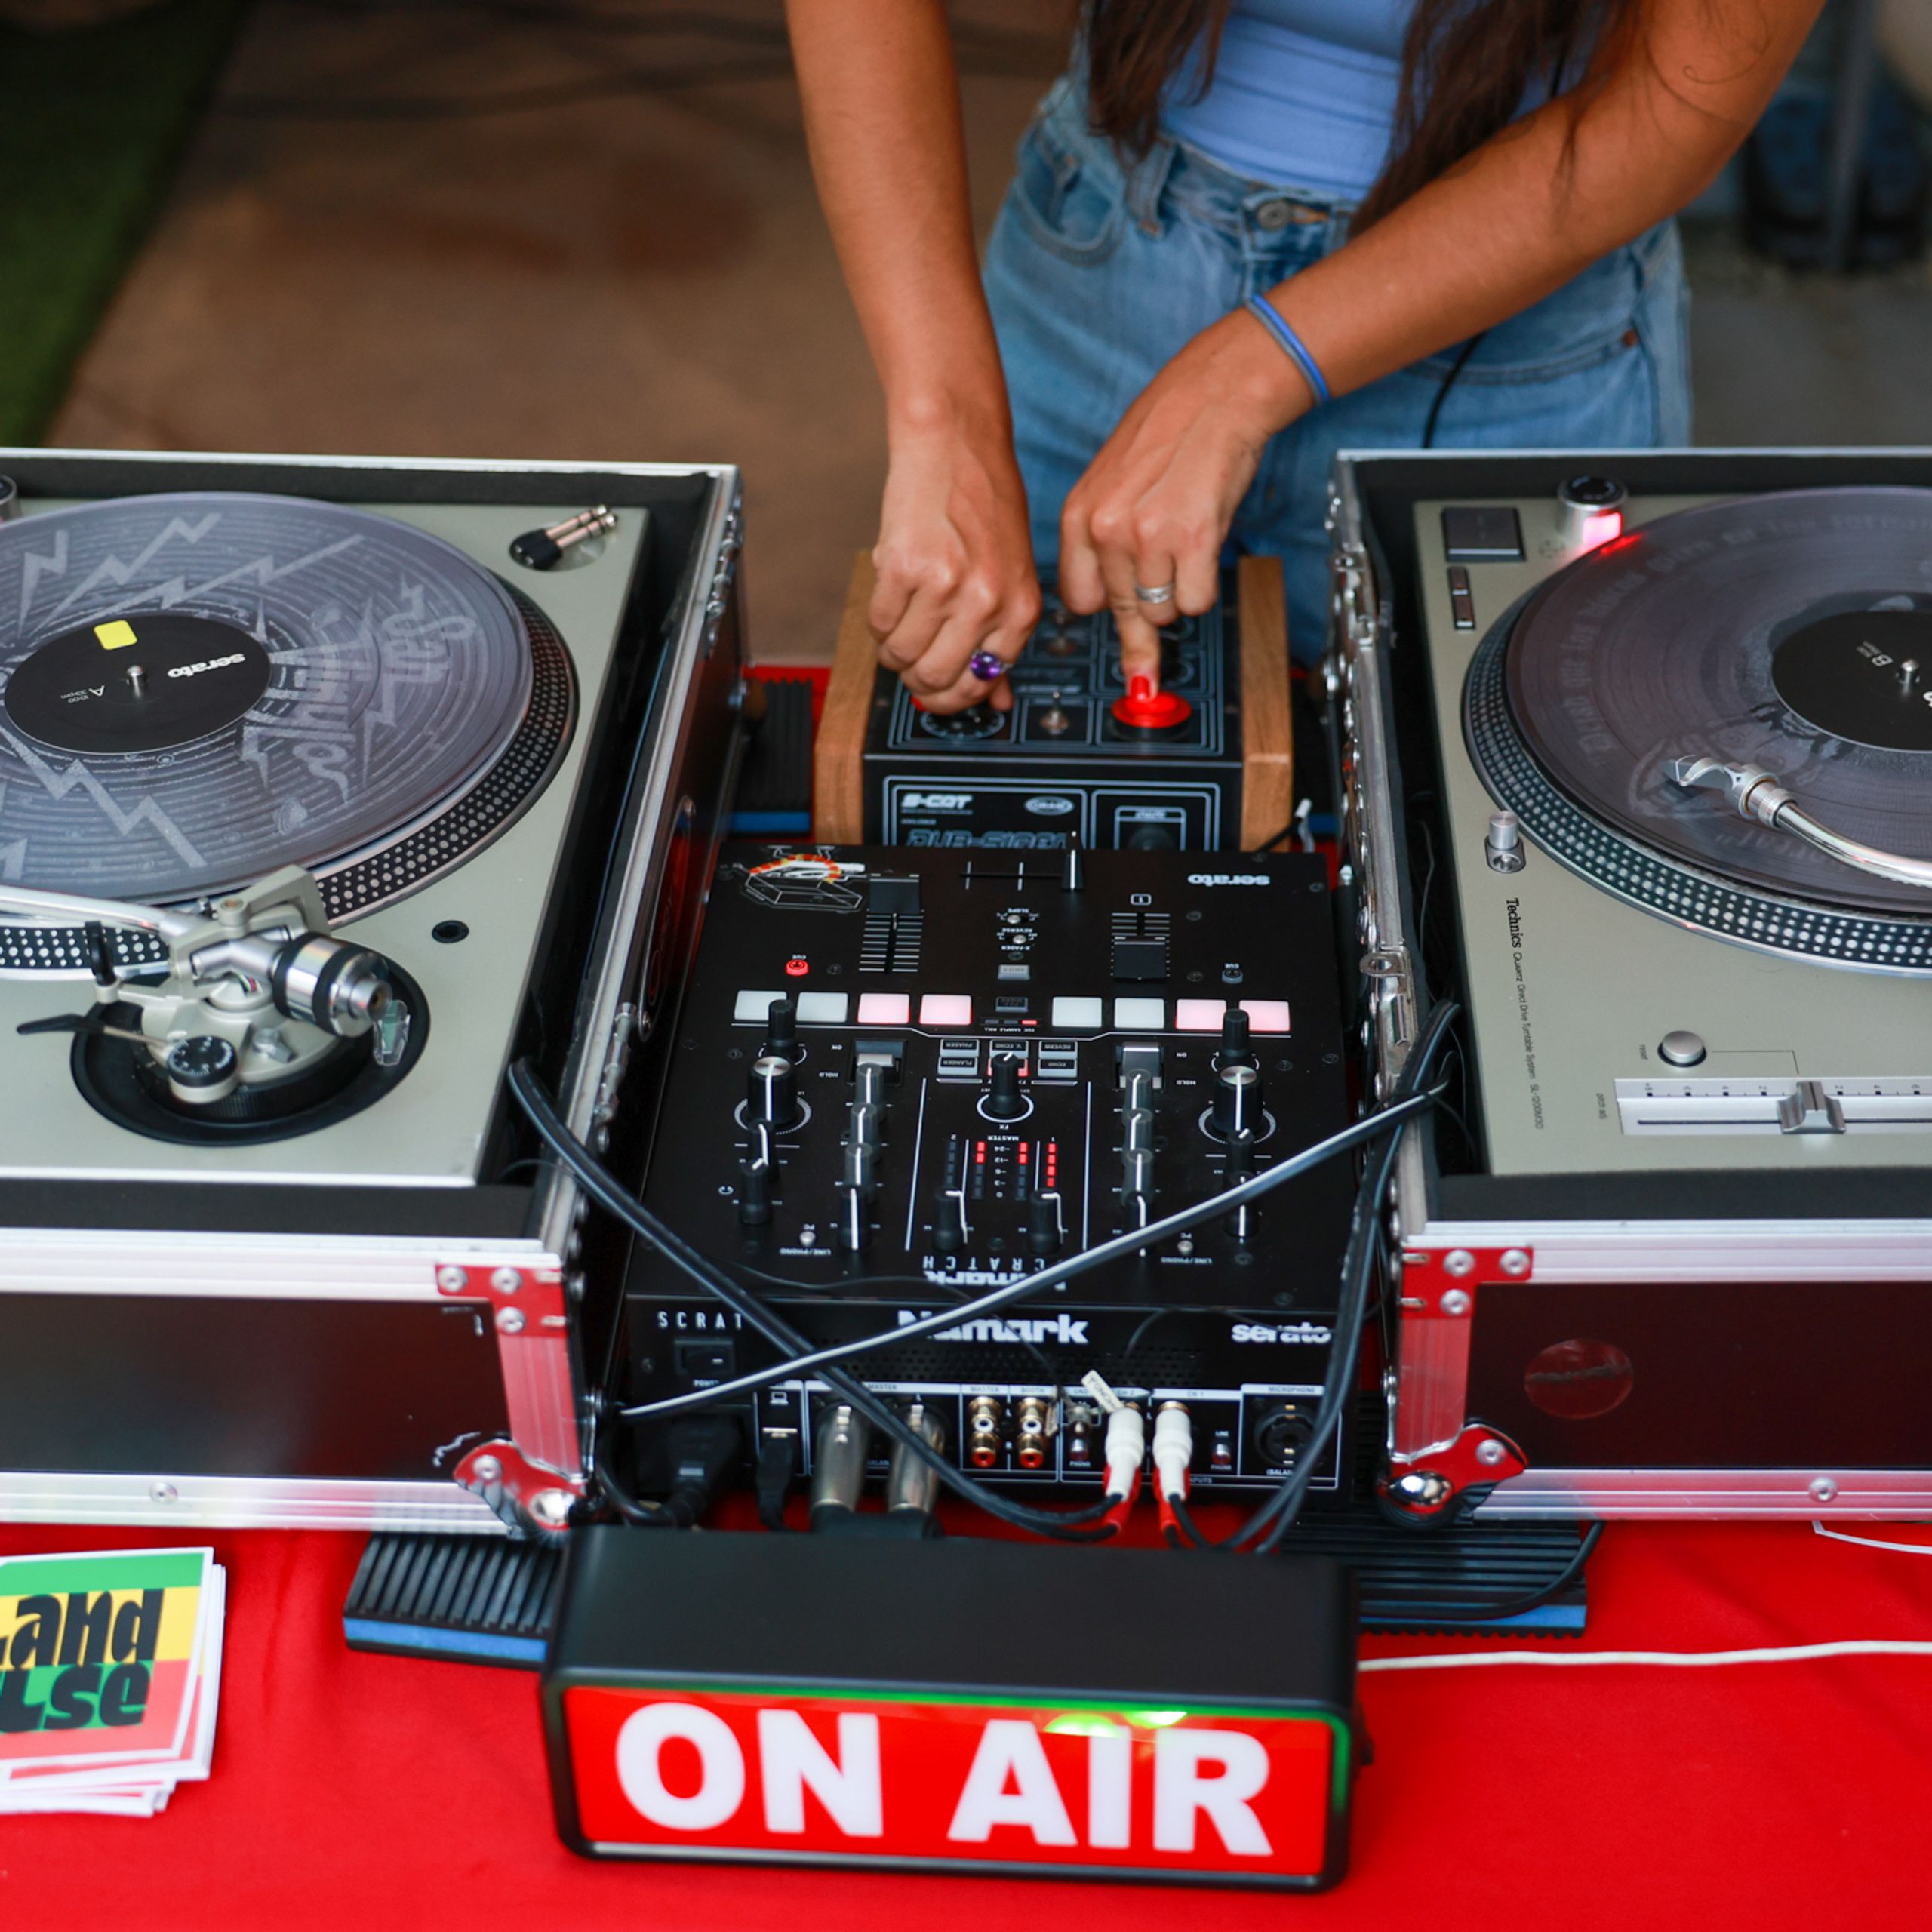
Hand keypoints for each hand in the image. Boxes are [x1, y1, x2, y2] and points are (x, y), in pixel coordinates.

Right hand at [870, 413, 1040, 714]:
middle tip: (910, 658)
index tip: (936, 689)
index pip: (980, 685)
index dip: (952, 695)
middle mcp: (987, 603)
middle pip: (934, 679)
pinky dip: (878, 619)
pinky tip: (891, 594)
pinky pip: (878, 623)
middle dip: (915, 677)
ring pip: (901, 656)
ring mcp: (945, 587)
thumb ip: (1002, 639)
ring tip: (900, 620)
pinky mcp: (903, 568)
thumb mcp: (1011, 577)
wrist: (955, 446)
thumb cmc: (984, 505)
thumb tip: (997, 699)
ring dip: (892, 648)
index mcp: (1020, 610)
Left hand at [1059, 308, 1309, 688]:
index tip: (1129, 597)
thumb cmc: (1170, 437)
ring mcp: (1147, 536)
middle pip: (1125, 610)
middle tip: (1172, 565)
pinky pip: (1195, 602)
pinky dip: (1205, 586)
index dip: (1110, 601)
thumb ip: (1104, 543)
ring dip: (1180, 589)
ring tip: (1188, 541)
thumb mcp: (1113, 488)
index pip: (1081, 600)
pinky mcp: (1192, 539)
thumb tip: (1114, 613)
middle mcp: (1105, 528)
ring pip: (1162, 612)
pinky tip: (1205, 545)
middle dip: (1151, 599)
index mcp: (1079, 515)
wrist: (1217, 394)